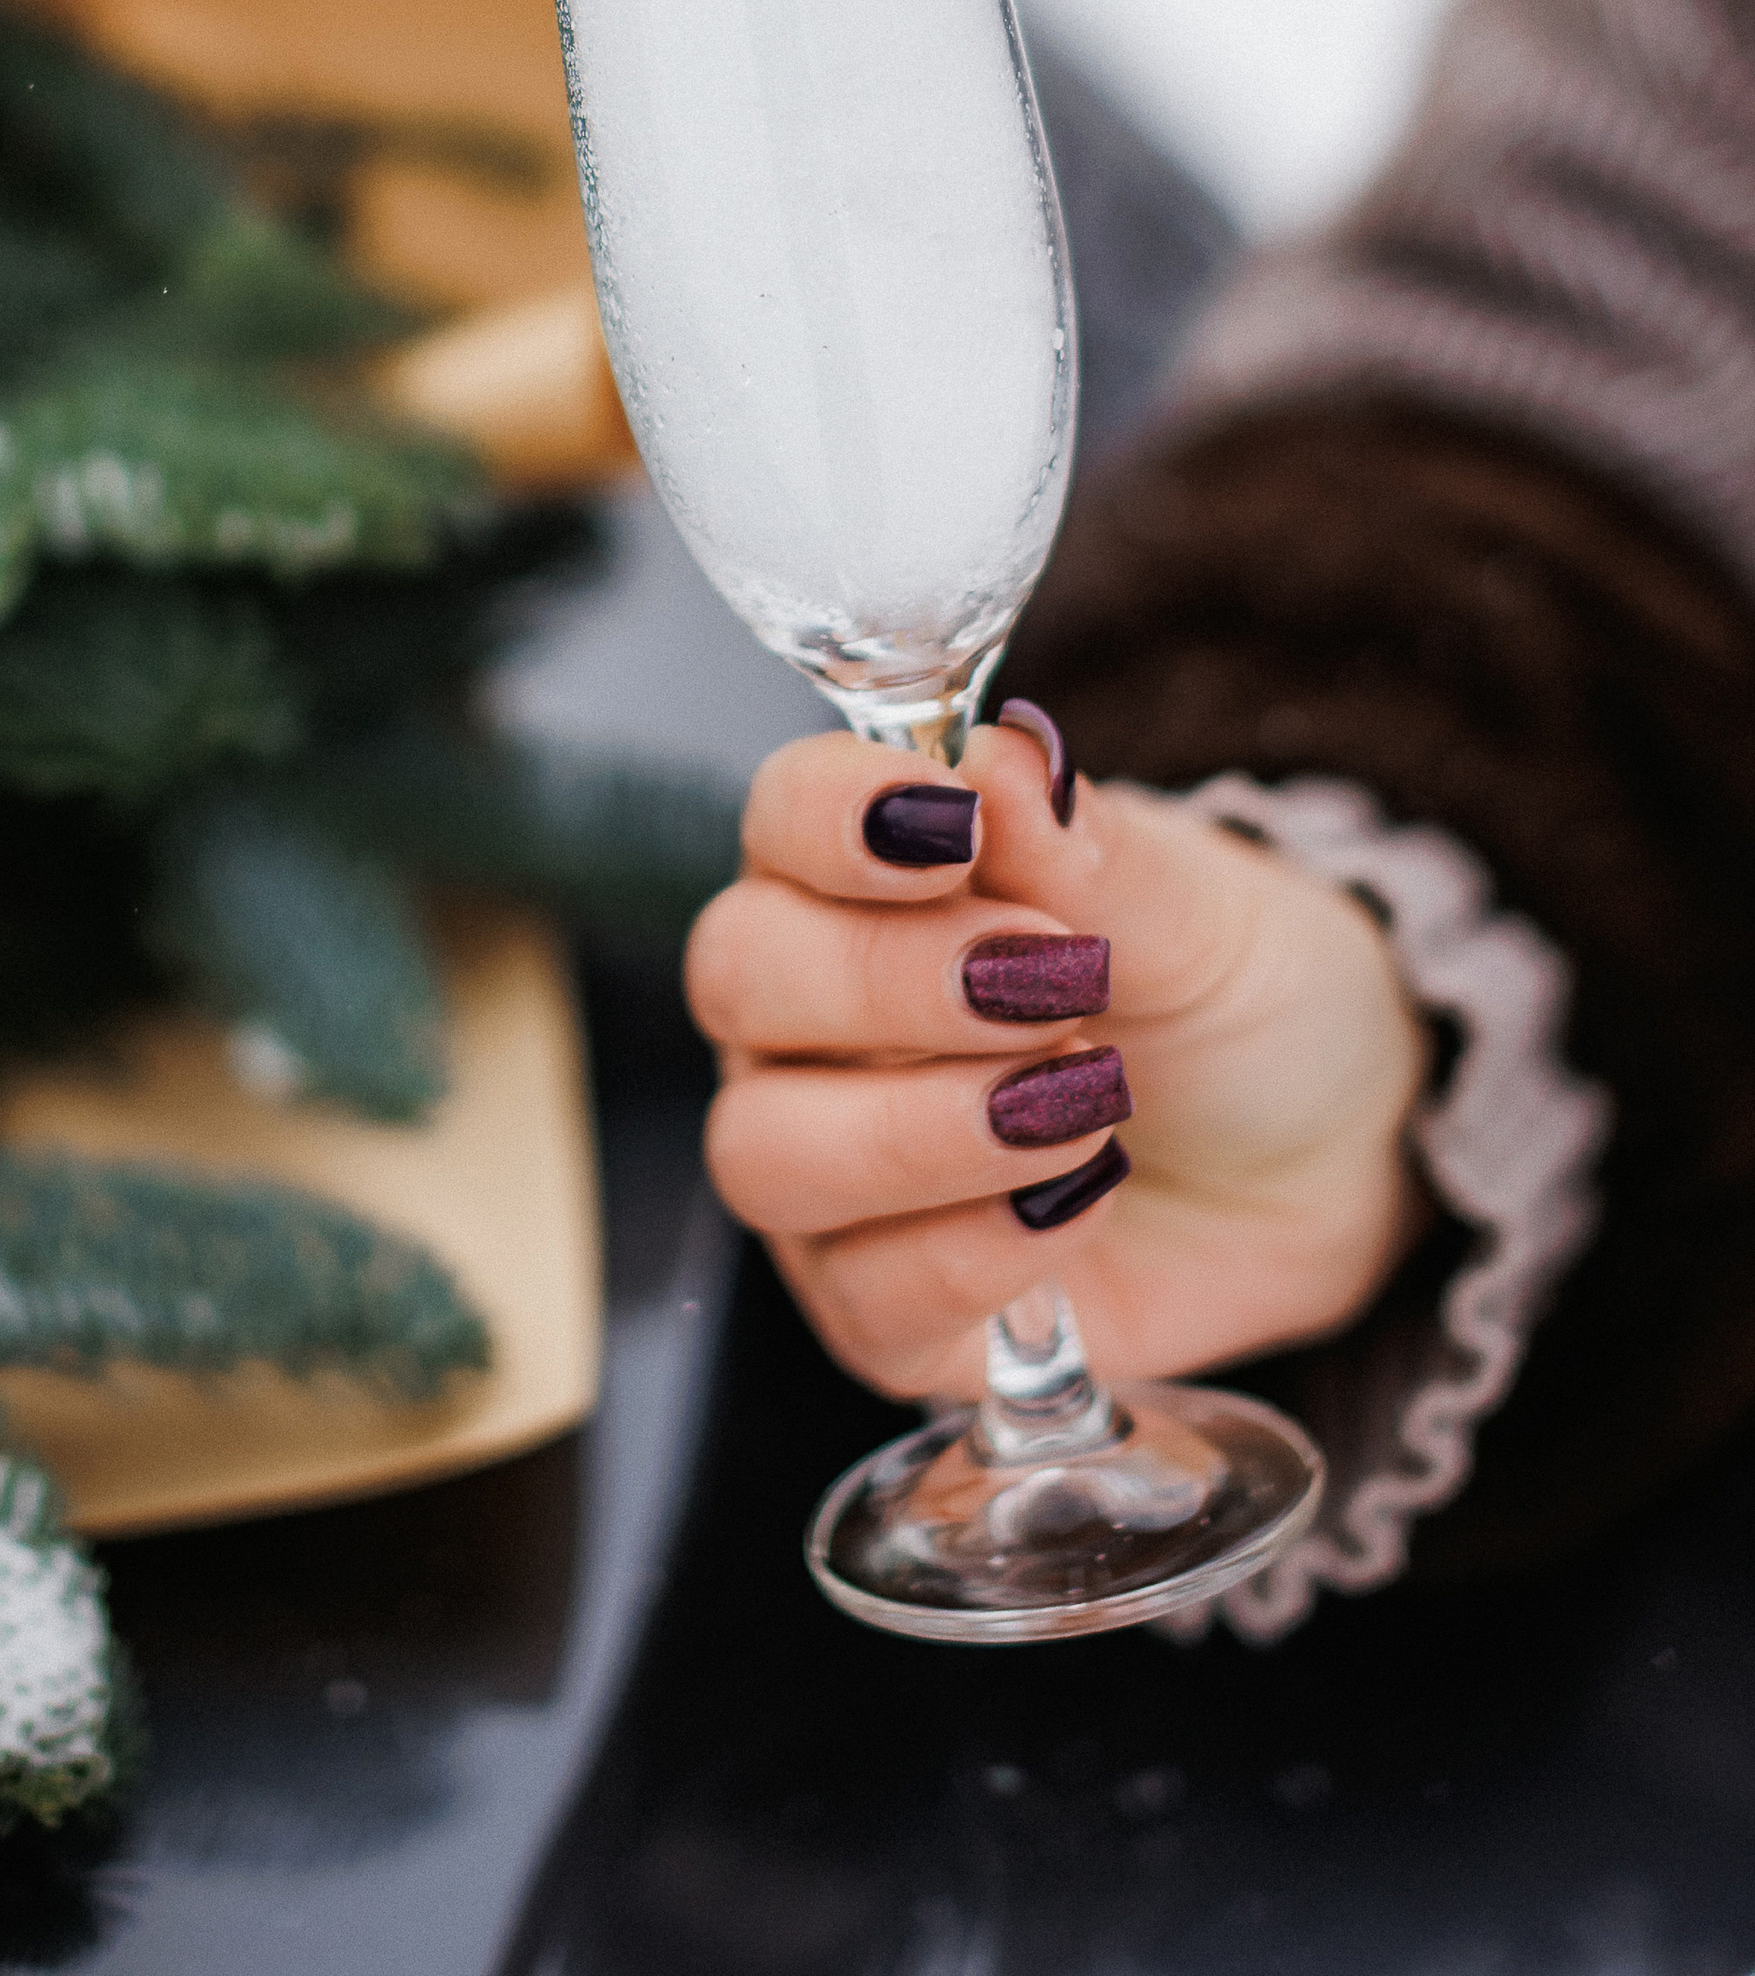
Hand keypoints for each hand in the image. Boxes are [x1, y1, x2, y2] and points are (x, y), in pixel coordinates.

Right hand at [685, 713, 1430, 1399]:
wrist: (1330, 1156)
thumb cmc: (1237, 1001)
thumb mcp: (1200, 909)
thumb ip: (1089, 849)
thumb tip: (1004, 764)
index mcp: (863, 874)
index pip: (779, 817)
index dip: (836, 815)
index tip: (951, 829)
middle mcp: (809, 1017)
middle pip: (741, 977)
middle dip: (889, 979)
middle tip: (1054, 982)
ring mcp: (829, 1166)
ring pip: (763, 1152)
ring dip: (923, 1129)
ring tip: (1081, 1103)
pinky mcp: (880, 1306)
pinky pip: (861, 1296)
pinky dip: (978, 1248)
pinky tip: (1082, 1198)